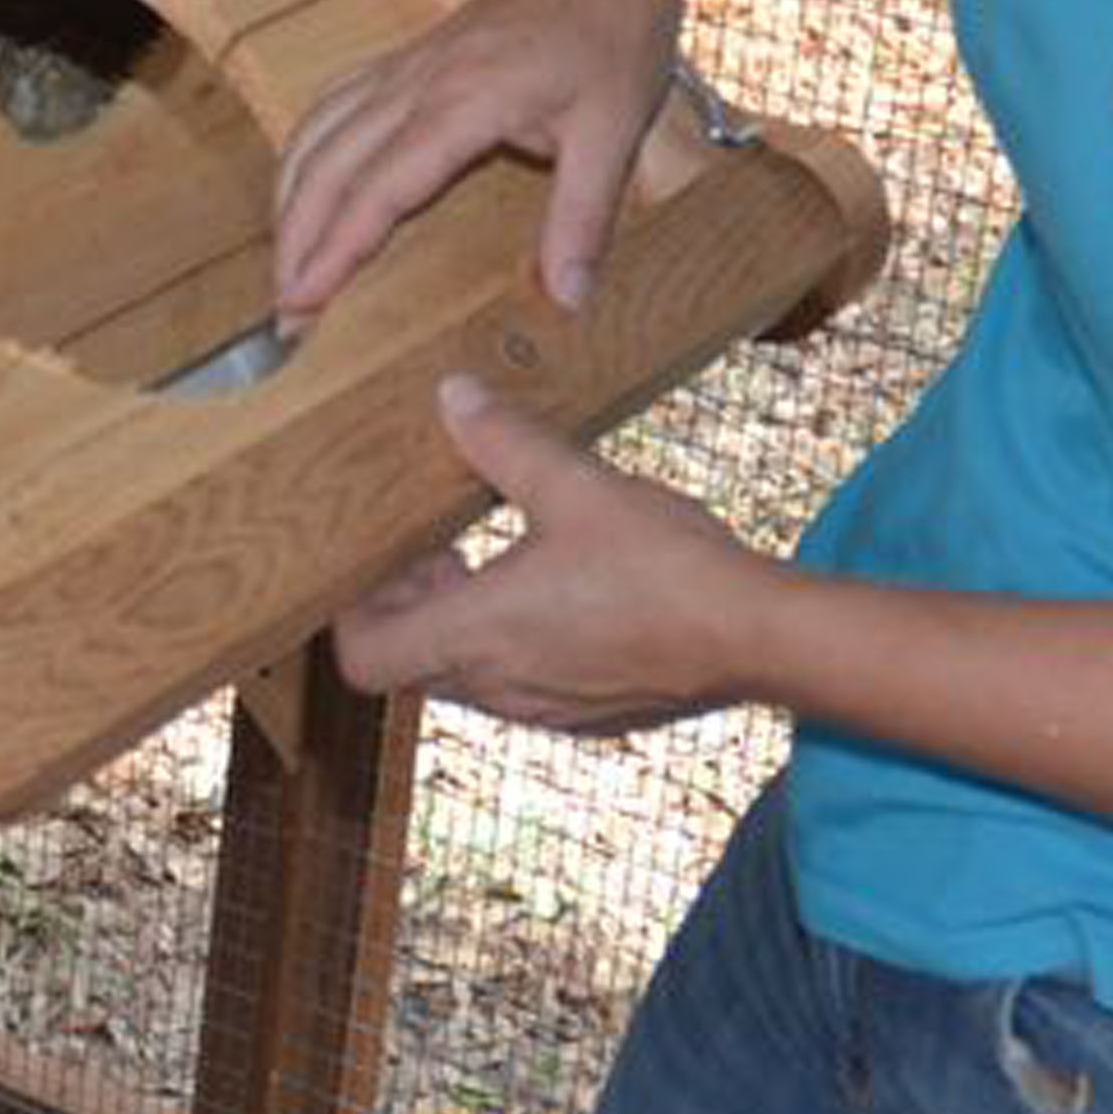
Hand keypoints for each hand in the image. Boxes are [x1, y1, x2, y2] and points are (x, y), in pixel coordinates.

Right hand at [270, 0, 707, 325]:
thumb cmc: (616, 35)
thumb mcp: (614, 132)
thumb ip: (583, 218)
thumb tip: (566, 299)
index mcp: (464, 102)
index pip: (377, 188)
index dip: (335, 249)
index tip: (303, 302)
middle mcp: (419, 81)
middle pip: (329, 166)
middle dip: (296, 240)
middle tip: (283, 312)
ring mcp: (408, 63)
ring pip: (320, 132)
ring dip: (290, 198)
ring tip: (282, 261)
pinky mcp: (412, 55)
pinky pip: (336, 102)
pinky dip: (305, 149)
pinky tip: (301, 181)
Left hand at [326, 377, 782, 737]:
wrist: (758, 639)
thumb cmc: (667, 569)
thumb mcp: (579, 487)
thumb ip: (505, 443)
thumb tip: (453, 397)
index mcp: (478, 635)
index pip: (363, 658)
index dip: (353, 613)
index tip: (378, 563)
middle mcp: (498, 687)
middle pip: (408, 664)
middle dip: (407, 606)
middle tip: (431, 547)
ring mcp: (542, 710)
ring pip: (464, 677)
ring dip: (458, 623)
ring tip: (488, 560)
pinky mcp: (584, 716)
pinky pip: (518, 686)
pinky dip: (510, 644)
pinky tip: (554, 590)